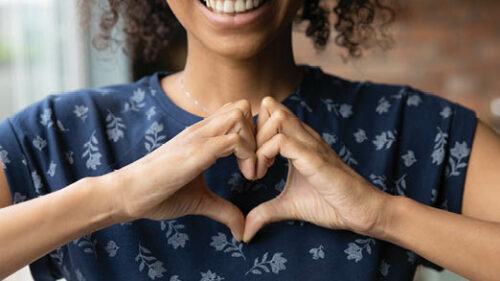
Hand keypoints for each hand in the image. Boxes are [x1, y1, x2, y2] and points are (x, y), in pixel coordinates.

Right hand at [107, 100, 257, 240]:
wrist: (127, 194)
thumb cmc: (158, 193)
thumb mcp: (200, 200)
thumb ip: (223, 209)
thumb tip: (243, 228)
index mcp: (202, 136)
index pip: (236, 115)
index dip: (253, 136)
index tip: (254, 166)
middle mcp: (201, 130)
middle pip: (242, 107)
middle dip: (259, 134)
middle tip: (258, 165)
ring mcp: (198, 137)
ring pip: (240, 115)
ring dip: (255, 142)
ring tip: (252, 171)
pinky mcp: (196, 151)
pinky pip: (233, 139)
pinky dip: (248, 156)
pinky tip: (246, 177)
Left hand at [243, 97, 390, 241]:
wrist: (363, 211)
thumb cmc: (331, 204)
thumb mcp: (288, 206)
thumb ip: (265, 212)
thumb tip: (244, 231)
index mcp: (298, 140)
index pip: (268, 114)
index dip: (251, 134)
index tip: (249, 162)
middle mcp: (303, 136)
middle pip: (269, 109)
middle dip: (250, 134)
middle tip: (248, 164)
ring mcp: (309, 144)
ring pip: (274, 118)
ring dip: (257, 143)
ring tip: (256, 171)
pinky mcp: (313, 157)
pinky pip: (281, 141)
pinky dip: (264, 155)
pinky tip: (263, 174)